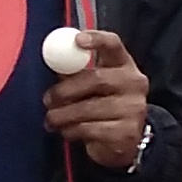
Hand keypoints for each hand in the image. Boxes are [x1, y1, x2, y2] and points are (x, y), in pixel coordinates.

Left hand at [40, 27, 148, 171]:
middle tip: (47, 99)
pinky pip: (89, 129)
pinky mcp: (127, 133)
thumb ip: (75, 71)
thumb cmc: (101, 106)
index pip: (114, 45)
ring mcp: (134, 109)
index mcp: (124, 65)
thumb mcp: (92, 85)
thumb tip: (53, 59)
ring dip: (62, 115)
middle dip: (65, 90)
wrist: (122, 141)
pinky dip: (71, 131)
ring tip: (52, 119)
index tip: (77, 40)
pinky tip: (68, 131)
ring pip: (88, 109)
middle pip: (97, 79)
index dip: (96, 39)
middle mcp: (134, 84)